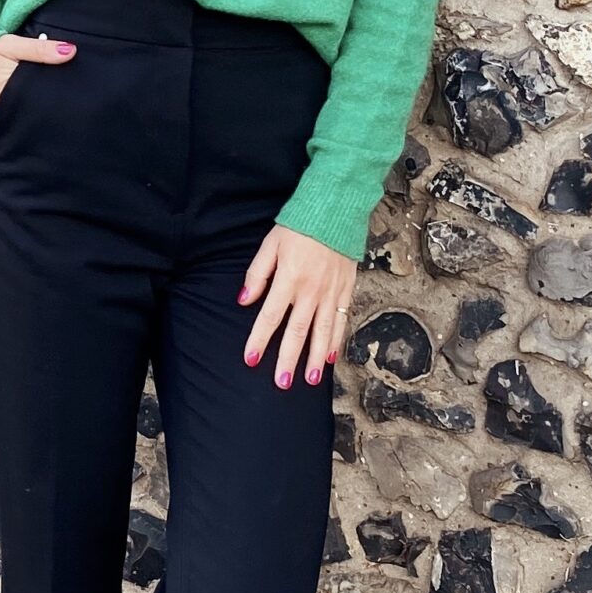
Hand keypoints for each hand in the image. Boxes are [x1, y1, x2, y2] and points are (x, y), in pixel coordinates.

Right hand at [0, 30, 75, 127]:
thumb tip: (70, 51)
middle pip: (30, 115)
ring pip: (18, 124)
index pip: (39, 99)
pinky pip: (4, 127)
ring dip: (28, 118)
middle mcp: (0, 108)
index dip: (53, 99)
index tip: (67, 97)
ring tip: (41, 112)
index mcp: (9, 89)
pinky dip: (13, 123)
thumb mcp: (12, 45)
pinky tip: (22, 116)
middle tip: (58, 106)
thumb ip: (40, 49)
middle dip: (43, 111)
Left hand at [237, 226, 354, 388]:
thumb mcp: (270, 245)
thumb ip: (257, 274)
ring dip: (316, 357)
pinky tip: (332, 357)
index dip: (259, 339)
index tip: (250, 359)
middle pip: (298, 331)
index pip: (270, 316)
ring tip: (310, 380)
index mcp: (288, 279)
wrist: (336, 210)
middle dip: (288, 359)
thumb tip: (244, 300)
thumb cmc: (299, 226)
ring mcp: (331, 292)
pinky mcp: (346, 289)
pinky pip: (341, 320)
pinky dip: (337, 340)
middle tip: (281, 382)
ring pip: (323, 331)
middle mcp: (311, 290)